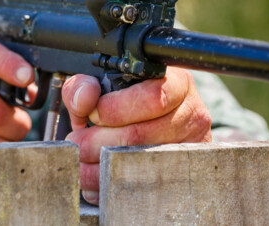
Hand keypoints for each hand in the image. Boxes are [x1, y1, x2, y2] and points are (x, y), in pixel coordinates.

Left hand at [61, 67, 211, 203]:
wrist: (147, 127)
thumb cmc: (124, 105)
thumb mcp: (101, 89)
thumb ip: (84, 86)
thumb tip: (85, 98)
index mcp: (176, 83)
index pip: (152, 97)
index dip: (116, 109)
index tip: (92, 116)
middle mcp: (191, 113)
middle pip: (142, 134)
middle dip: (99, 142)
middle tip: (76, 145)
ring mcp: (191, 145)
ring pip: (141, 162)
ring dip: (102, 168)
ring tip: (81, 165)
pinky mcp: (185, 171)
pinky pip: (147, 184)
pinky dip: (115, 185)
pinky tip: (98, 183)